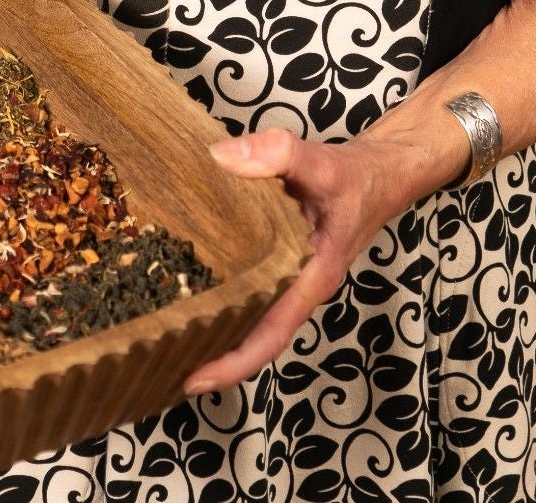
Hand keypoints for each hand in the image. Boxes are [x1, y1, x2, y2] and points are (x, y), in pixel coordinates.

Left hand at [182, 127, 411, 396]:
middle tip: (158, 359)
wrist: (378, 174)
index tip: (195, 381)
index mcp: (312, 277)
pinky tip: (193, 283)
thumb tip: (220, 157)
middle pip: (254, 335)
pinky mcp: (280, 259)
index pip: (271, 334)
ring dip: (215, 327)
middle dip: (212, 355)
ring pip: (251, 313)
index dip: (234, 363)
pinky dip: (223, 292)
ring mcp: (289, 275)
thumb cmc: (355, 178)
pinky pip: (250, 285)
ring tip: (164, 333)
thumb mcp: (321, 161)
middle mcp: (298, 285)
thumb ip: (277, 153)